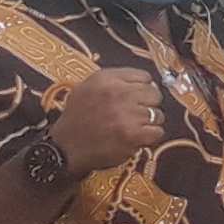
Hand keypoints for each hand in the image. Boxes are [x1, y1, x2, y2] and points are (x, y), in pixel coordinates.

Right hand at [48, 68, 165, 173]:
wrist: (66, 147)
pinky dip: (150, 137)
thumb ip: (115, 80)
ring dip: (149, 123)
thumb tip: (147, 81)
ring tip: (132, 127)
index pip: (144, 76)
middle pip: (154, 94)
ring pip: (158, 114)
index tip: (136, 97)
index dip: (142, 88)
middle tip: (135, 114)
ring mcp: (126, 114)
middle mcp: (118, 93)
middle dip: (148, 104)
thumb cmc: (78, 117)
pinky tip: (136, 138)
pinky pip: (157, 132)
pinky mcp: (133, 135)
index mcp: (106, 79)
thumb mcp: (87, 87)